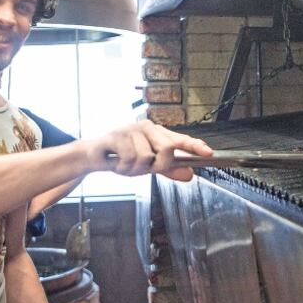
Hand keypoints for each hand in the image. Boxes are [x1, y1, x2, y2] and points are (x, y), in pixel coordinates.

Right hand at [87, 120, 212, 180]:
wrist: (94, 156)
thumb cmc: (124, 158)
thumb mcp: (150, 166)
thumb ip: (170, 169)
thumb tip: (190, 174)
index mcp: (157, 133)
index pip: (180, 139)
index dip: (195, 146)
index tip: (208, 153)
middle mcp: (147, 128)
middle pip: (167, 148)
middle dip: (159, 165)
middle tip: (146, 169)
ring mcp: (131, 130)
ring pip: (146, 157)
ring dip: (136, 169)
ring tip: (126, 166)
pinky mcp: (116, 135)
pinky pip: (130, 157)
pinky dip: (124, 167)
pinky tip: (117, 163)